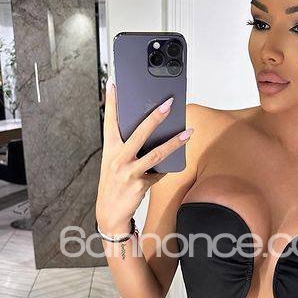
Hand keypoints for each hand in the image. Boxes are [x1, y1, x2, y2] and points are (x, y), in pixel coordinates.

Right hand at [96, 81, 192, 232]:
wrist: (109, 213)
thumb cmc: (115, 184)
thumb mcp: (116, 163)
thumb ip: (129, 148)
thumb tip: (153, 134)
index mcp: (110, 149)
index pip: (110, 122)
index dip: (112, 103)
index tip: (115, 84)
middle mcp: (117, 158)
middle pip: (139, 133)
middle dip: (155, 117)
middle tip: (168, 104)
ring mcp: (128, 172)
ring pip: (155, 154)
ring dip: (174, 142)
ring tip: (188, 133)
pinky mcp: (139, 185)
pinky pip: (159, 172)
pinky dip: (166, 168)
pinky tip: (175, 161)